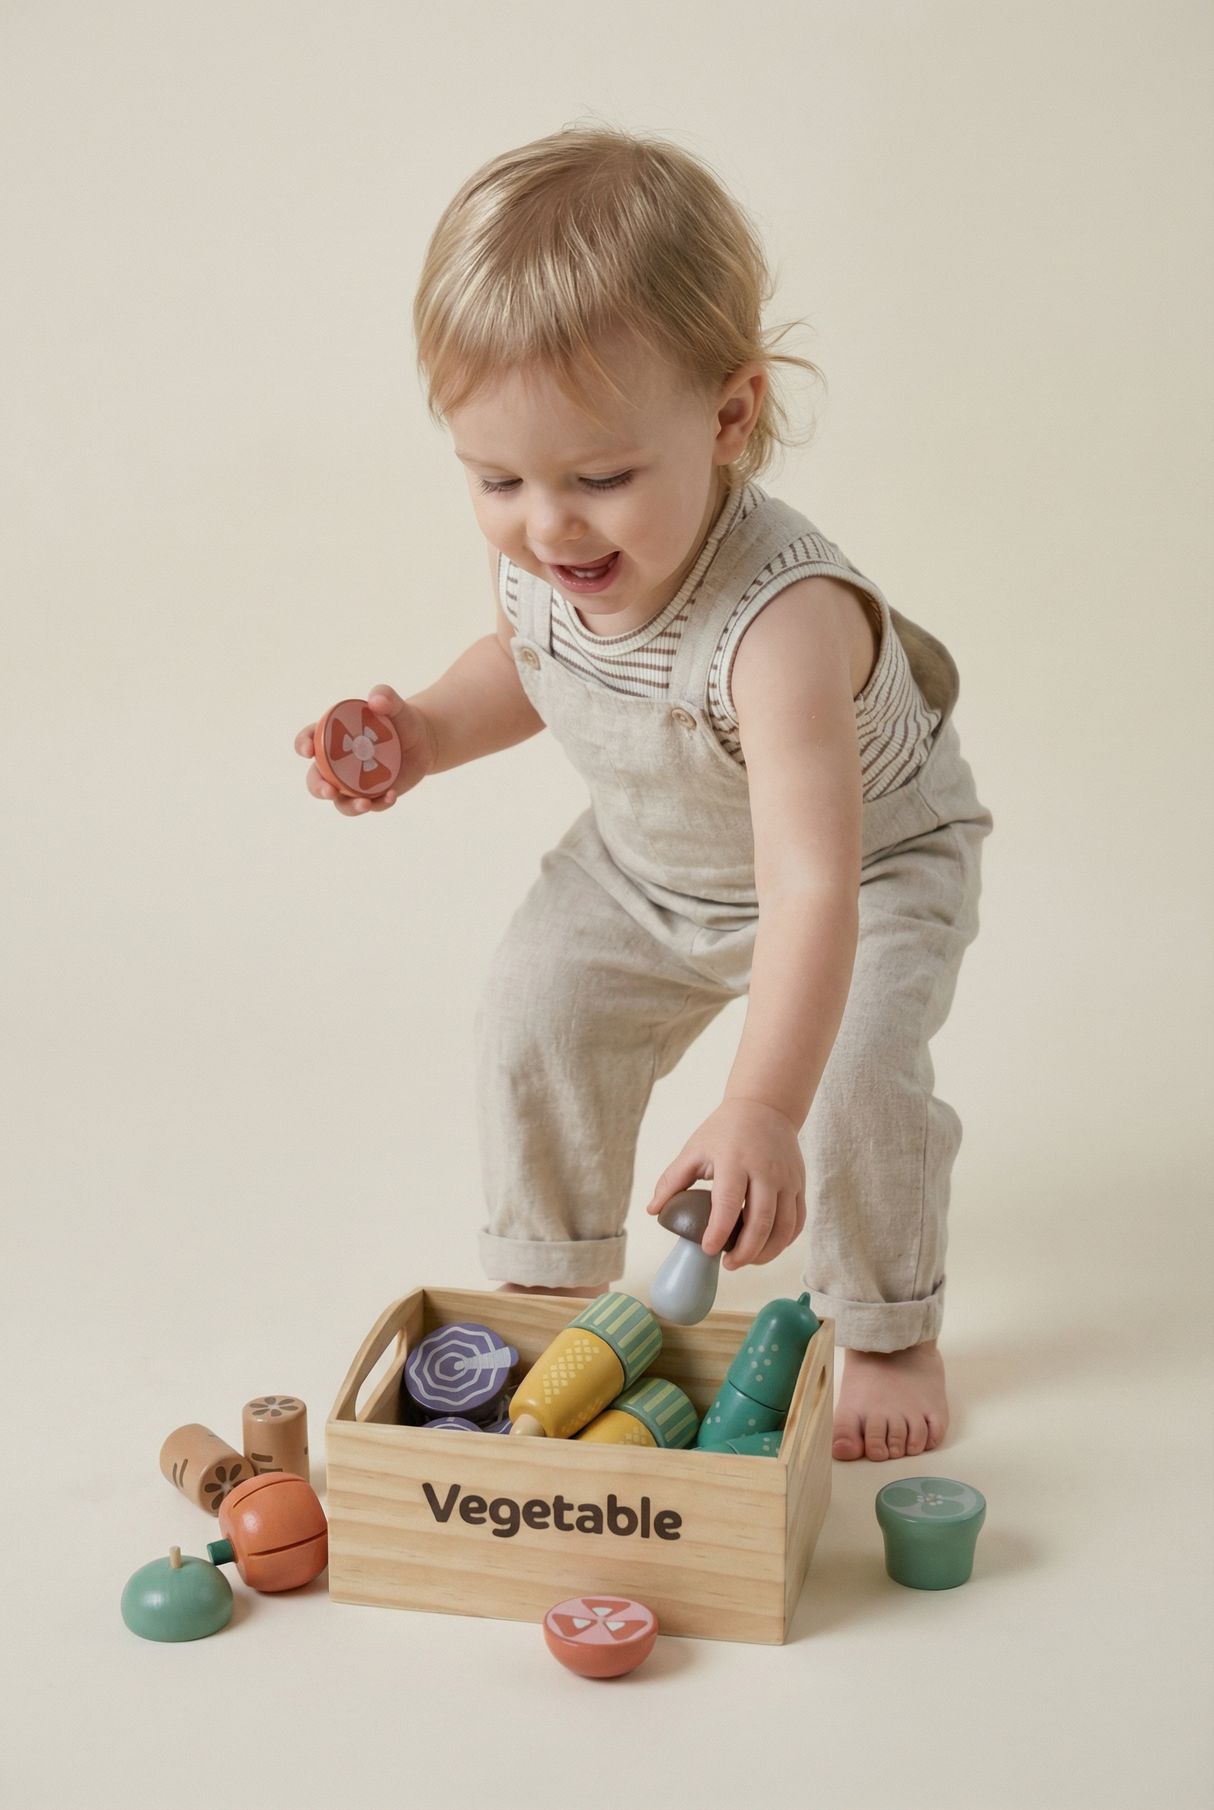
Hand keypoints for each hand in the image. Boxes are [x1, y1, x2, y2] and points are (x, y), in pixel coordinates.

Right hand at [294, 686, 434, 816]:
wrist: (424, 741)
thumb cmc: (401, 720)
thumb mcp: (396, 706)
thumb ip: (386, 696)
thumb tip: (376, 700)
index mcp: (334, 737)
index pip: (310, 739)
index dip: (303, 744)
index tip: (308, 749)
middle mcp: (338, 763)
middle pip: (316, 778)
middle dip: (318, 787)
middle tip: (329, 791)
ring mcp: (354, 782)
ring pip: (341, 801)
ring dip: (348, 806)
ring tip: (364, 804)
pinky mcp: (373, 795)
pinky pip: (371, 805)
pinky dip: (380, 804)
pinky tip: (392, 795)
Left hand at [646, 1098, 806, 1268]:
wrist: (765, 1108)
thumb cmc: (724, 1131)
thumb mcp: (694, 1149)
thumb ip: (672, 1180)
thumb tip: (654, 1211)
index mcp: (735, 1160)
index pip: (728, 1202)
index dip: (719, 1230)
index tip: (709, 1250)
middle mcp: (766, 1170)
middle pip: (761, 1221)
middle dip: (745, 1251)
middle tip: (728, 1264)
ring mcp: (787, 1179)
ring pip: (784, 1227)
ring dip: (767, 1252)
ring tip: (746, 1261)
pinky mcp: (799, 1184)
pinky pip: (798, 1221)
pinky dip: (785, 1241)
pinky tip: (767, 1249)